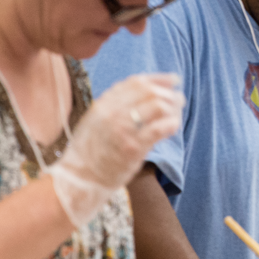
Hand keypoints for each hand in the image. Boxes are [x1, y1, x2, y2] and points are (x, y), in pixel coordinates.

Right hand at [47, 73, 184, 227]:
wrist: (79, 179)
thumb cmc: (91, 150)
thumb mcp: (96, 119)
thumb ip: (115, 104)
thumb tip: (145, 90)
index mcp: (103, 104)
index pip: (136, 82)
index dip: (159, 79)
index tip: (174, 80)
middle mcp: (112, 113)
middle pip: (150, 92)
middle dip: (169, 93)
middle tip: (179, 100)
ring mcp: (122, 130)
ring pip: (158, 106)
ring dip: (173, 109)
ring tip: (176, 116)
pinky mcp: (132, 148)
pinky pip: (158, 129)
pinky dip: (171, 124)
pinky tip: (173, 127)